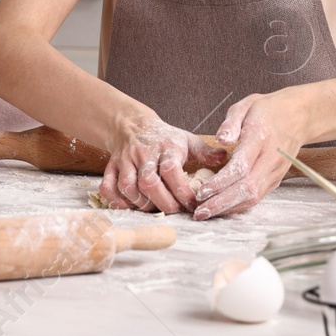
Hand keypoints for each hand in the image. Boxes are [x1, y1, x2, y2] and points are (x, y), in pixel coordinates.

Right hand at [99, 114, 226, 213]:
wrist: (131, 125)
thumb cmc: (163, 138)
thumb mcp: (186, 140)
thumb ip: (206, 152)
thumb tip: (227, 158)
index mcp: (166, 146)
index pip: (172, 170)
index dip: (182, 190)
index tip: (193, 203)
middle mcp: (144, 153)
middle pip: (150, 182)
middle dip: (164, 202)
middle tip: (175, 210)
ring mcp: (125, 161)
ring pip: (129, 187)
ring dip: (142, 203)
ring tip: (155, 208)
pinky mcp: (111, 167)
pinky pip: (108, 187)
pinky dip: (116, 201)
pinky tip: (130, 206)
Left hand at [193, 91, 306, 219]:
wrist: (298, 116)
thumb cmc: (268, 109)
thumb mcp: (246, 105)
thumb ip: (231, 122)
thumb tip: (220, 139)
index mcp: (261, 137)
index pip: (241, 167)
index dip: (221, 183)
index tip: (202, 192)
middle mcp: (271, 158)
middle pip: (247, 188)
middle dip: (222, 203)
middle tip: (199, 213)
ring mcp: (276, 171)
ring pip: (253, 197)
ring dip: (229, 208)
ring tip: (206, 213)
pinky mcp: (276, 178)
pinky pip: (258, 197)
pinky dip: (239, 205)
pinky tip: (222, 208)